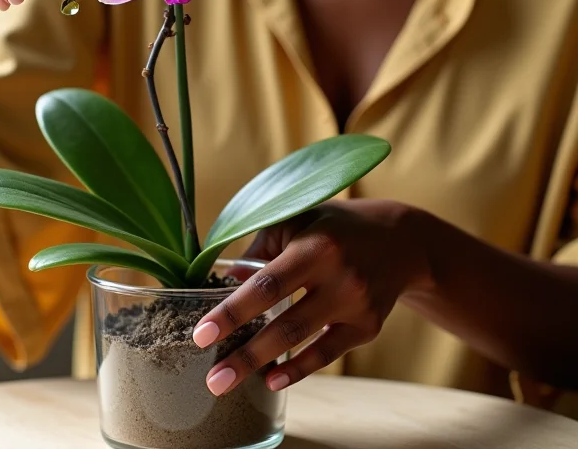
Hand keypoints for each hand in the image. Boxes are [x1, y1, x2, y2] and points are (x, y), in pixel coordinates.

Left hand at [192, 200, 430, 395]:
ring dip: (262, 364)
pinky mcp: (368, 326)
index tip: (202, 334)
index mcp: (315, 246)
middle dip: (244, 354)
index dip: (232, 311)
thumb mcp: (297, 221)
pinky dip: (299, 368)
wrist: (400, 240)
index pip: (266, 283)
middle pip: (284, 323)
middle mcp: (339, 277)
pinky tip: (272, 379)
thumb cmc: (333, 226)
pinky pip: (327, 354)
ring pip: (302, 340)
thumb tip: (227, 279)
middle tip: (211, 378)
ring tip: (227, 381)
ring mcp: (356, 304)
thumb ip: (261, 249)